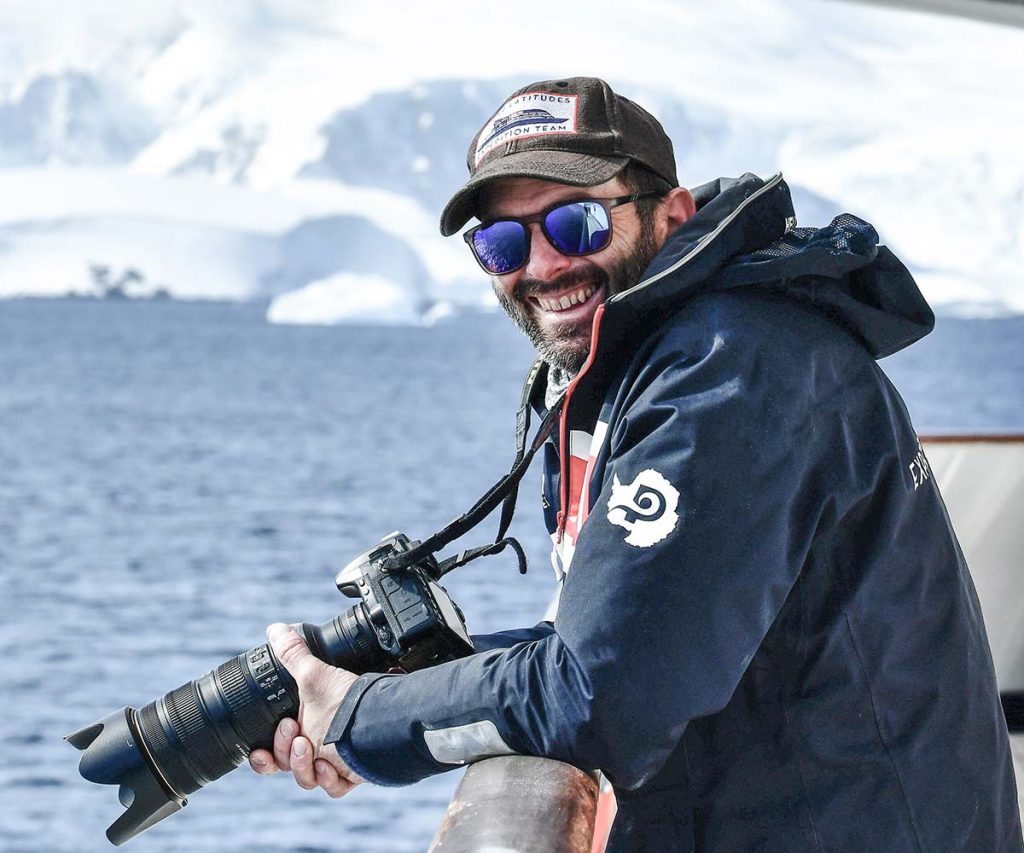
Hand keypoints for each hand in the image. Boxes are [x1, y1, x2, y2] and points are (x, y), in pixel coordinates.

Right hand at [248, 622, 365, 797]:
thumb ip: (292, 653)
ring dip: (301, 765)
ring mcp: (333, 763)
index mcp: (303, 728)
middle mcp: (315, 747)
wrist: (378, 716)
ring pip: (305, 779)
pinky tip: (330, 767)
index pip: (273, 752)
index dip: (262, 757)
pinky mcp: (350, 775)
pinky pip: (332, 790)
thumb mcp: (313, 675)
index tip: (257, 751)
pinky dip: (328, 780)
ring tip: (307, 745)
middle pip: (285, 765)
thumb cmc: (346, 698)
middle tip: (293, 731)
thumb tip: (276, 628)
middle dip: (282, 752)